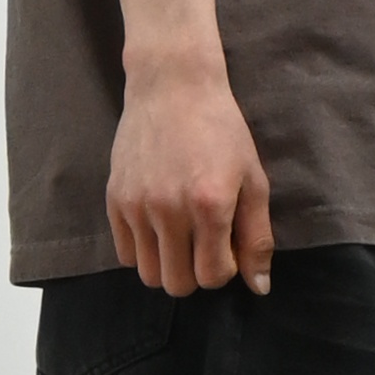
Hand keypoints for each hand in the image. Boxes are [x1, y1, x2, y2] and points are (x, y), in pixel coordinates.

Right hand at [107, 52, 273, 298]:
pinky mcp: (114, 199)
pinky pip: (124, 255)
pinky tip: (157, 226)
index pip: (213, 276)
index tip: (227, 245)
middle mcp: (169, 210)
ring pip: (148, 275)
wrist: (172, 85)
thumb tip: (260, 288)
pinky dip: (143, 251)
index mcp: (210, 206)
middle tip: (202, 245)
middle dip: (195, 274)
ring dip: (167, 265)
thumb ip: (257, 237)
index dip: (225, 268)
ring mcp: (137, 205)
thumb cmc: (221, 131)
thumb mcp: (252, 180)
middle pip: (177, 285)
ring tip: (179, 238)